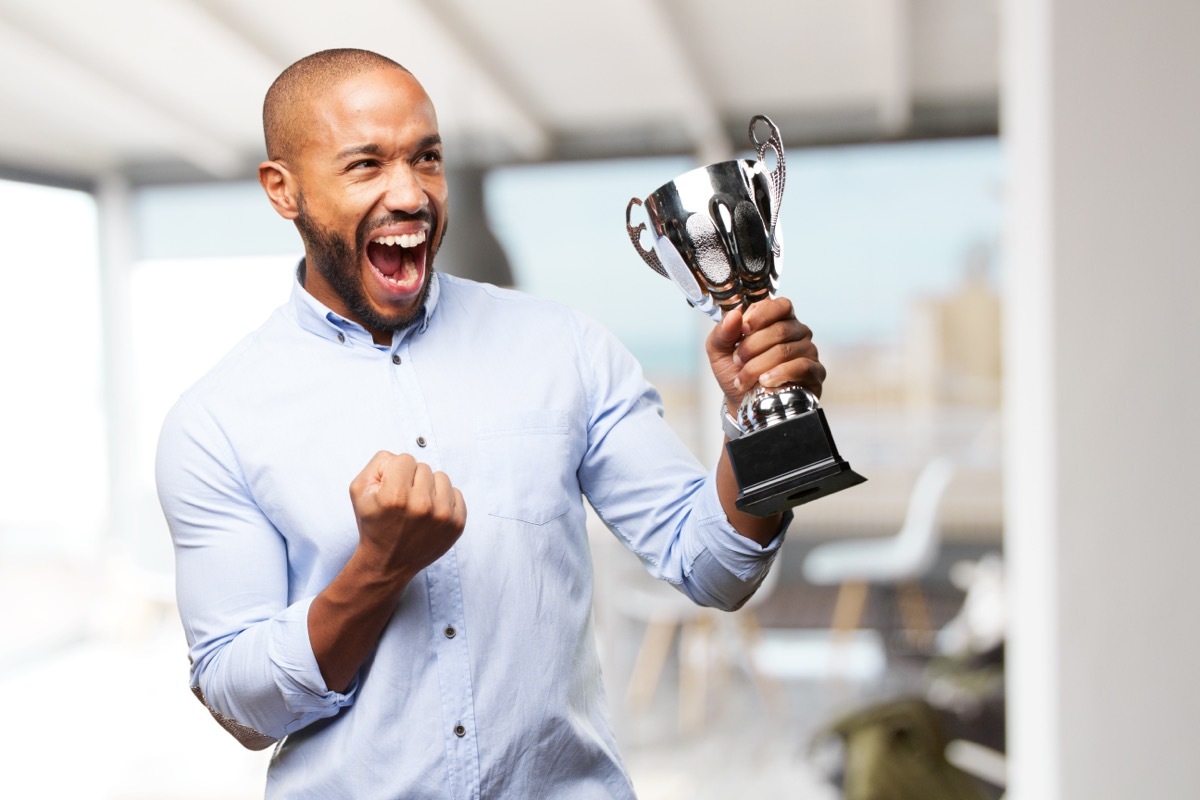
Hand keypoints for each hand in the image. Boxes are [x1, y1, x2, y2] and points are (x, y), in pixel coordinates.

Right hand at [349, 451, 466, 585]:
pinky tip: (431, 513)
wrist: (388, 562)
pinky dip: (444, 499)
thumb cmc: (374, 524)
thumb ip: (378, 463)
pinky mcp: (457, 524)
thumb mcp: (359, 490)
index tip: (391, 489)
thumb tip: (401, 457)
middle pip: (423, 467)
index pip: (404, 459)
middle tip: (403, 501)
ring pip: (441, 477)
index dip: (395, 472)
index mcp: (395, 496)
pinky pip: (456, 493)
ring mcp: (443, 516)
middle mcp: (421, 505)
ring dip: (430, 487)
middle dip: (412, 479)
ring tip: (418, 506)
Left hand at [706, 297, 825, 409]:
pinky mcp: (815, 372)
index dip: (760, 316)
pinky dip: (780, 374)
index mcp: (777, 319)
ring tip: (744, 378)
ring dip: (759, 366)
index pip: (778, 306)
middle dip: (753, 347)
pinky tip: (765, 381)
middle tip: (738, 361)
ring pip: (786, 350)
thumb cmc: (734, 371)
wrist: (741, 402)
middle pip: (780, 330)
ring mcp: (808, 351)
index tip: (742, 330)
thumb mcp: (720, 350)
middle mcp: (797, 331)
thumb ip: (723, 331)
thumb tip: (734, 315)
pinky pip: (802, 367)